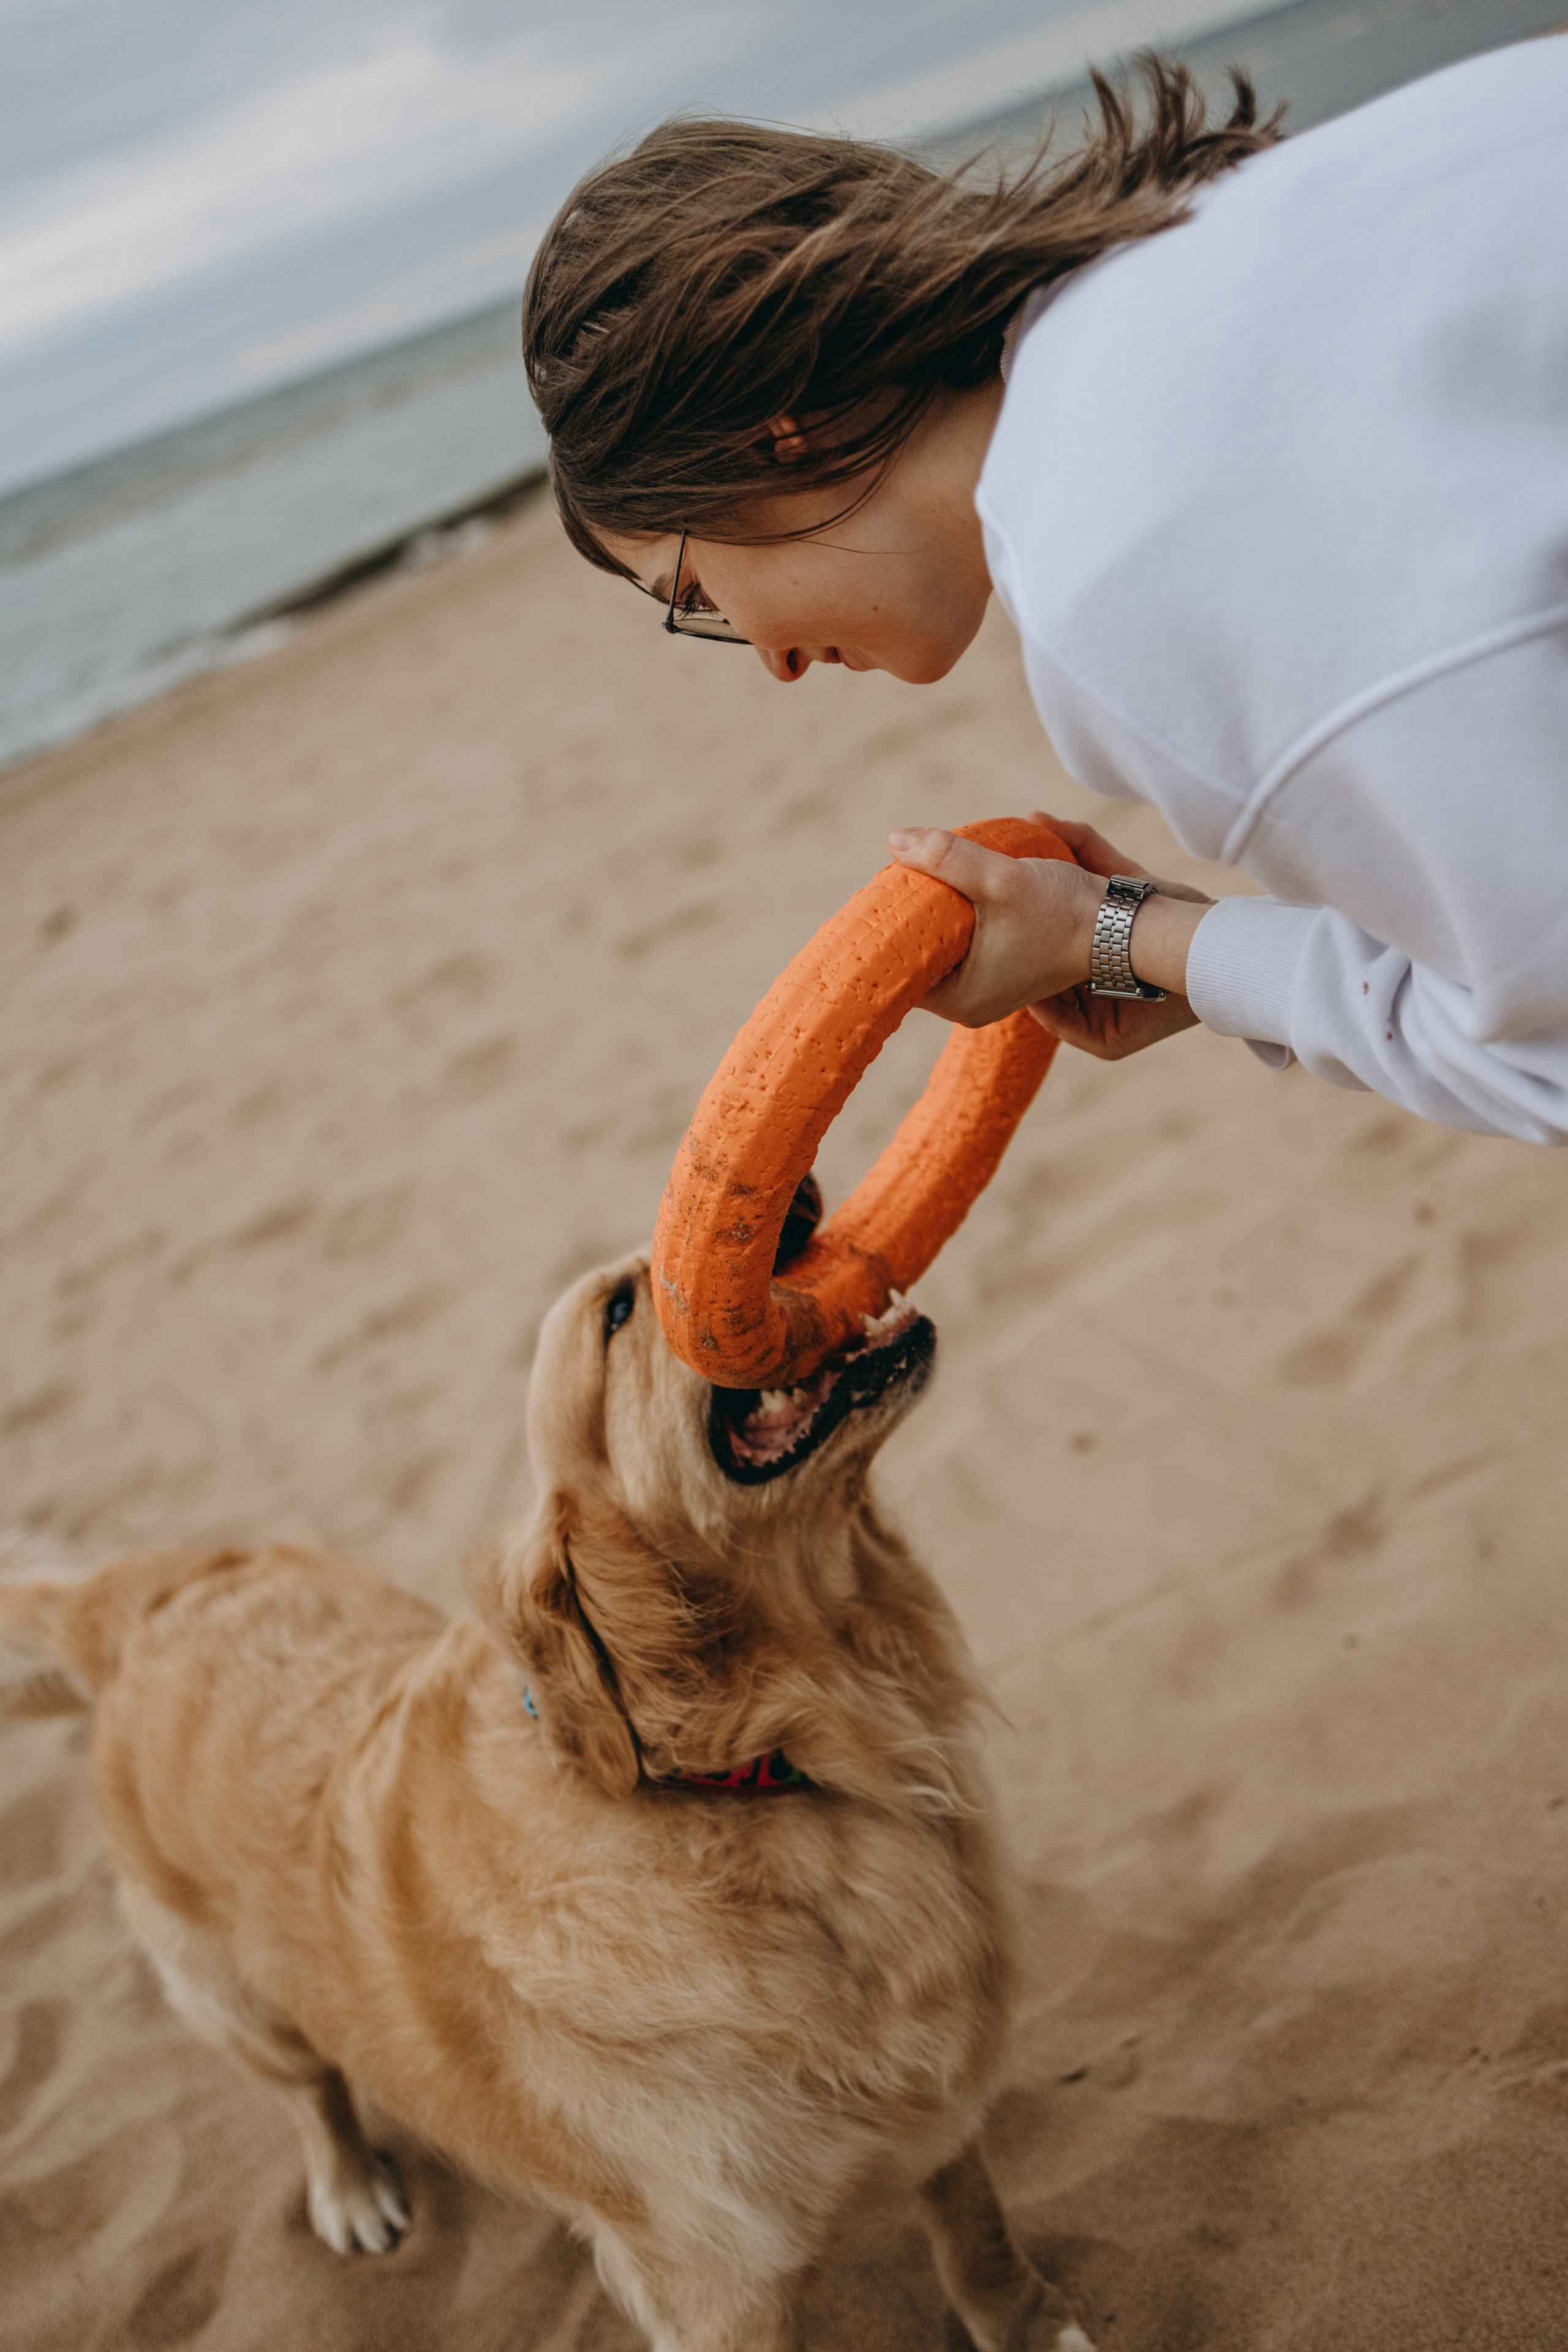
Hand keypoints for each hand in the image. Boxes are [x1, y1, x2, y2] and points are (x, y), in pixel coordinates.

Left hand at [886, 822, 1105, 1026]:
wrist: (1123, 927)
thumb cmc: (1064, 912)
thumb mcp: (1001, 879)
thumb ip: (947, 857)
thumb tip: (895, 840)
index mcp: (962, 999)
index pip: (900, 970)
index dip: (888, 932)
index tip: (883, 893)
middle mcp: (974, 1004)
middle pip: (920, 958)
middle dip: (911, 920)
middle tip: (900, 878)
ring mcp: (993, 989)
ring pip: (945, 949)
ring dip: (938, 915)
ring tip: (923, 877)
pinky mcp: (1010, 970)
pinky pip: (969, 944)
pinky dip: (962, 917)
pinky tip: (958, 888)